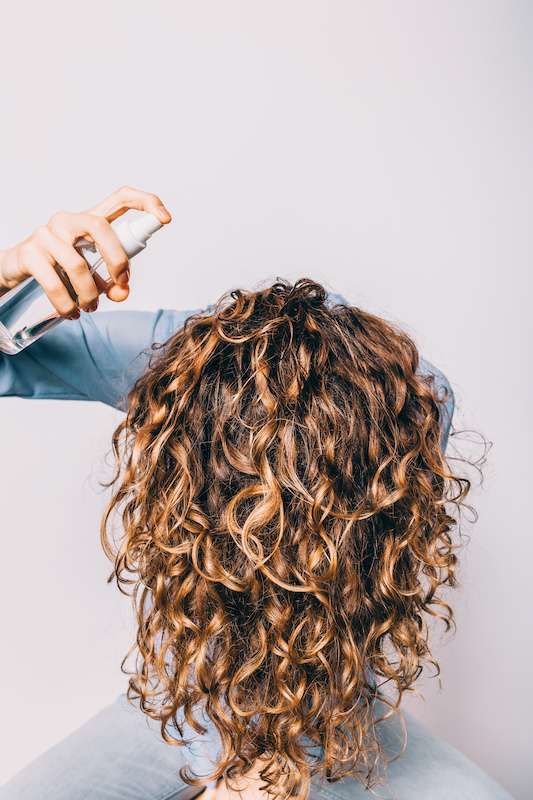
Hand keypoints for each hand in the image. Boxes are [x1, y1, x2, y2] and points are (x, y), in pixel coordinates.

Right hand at [0, 186, 171, 317]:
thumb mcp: (93, 274)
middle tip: (121, 287)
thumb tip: (122, 293)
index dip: (146, 202)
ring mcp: (46, 234)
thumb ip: (114, 282)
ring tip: (90, 308)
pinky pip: (55, 284)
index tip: (165, 219)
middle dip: (118, 261)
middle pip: (101, 228)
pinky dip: (67, 305)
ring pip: (78, 265)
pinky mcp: (30, 253)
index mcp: (89, 221)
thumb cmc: (61, 268)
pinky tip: (71, 313)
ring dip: (90, 295)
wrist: (18, 270)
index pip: (121, 199)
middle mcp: (68, 220)